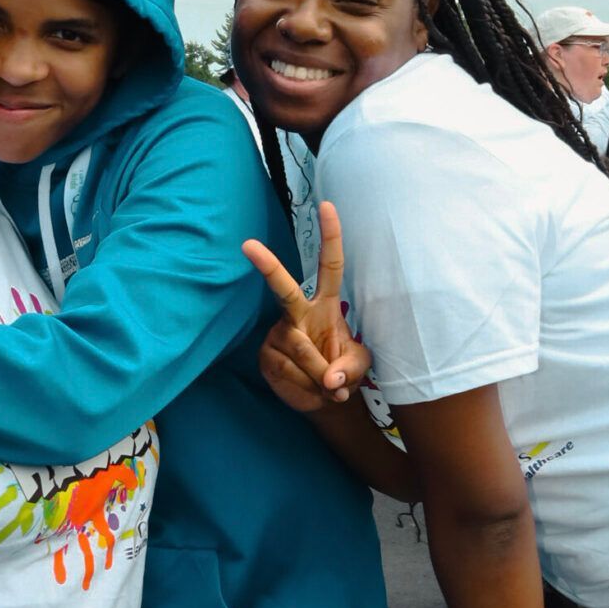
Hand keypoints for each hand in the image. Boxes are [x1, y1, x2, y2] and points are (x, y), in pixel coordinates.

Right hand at [242, 202, 371, 405]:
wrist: (323, 401)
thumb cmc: (343, 372)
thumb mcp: (359, 368)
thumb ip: (351, 370)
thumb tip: (330, 379)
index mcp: (325, 305)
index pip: (330, 265)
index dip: (330, 236)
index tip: (326, 206)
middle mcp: (297, 314)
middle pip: (283, 287)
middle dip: (268, 266)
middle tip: (248, 245)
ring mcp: (279, 334)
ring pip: (299, 348)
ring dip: (319, 374)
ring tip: (328, 389)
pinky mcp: (266, 356)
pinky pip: (287, 370)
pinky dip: (305, 387)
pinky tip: (309, 389)